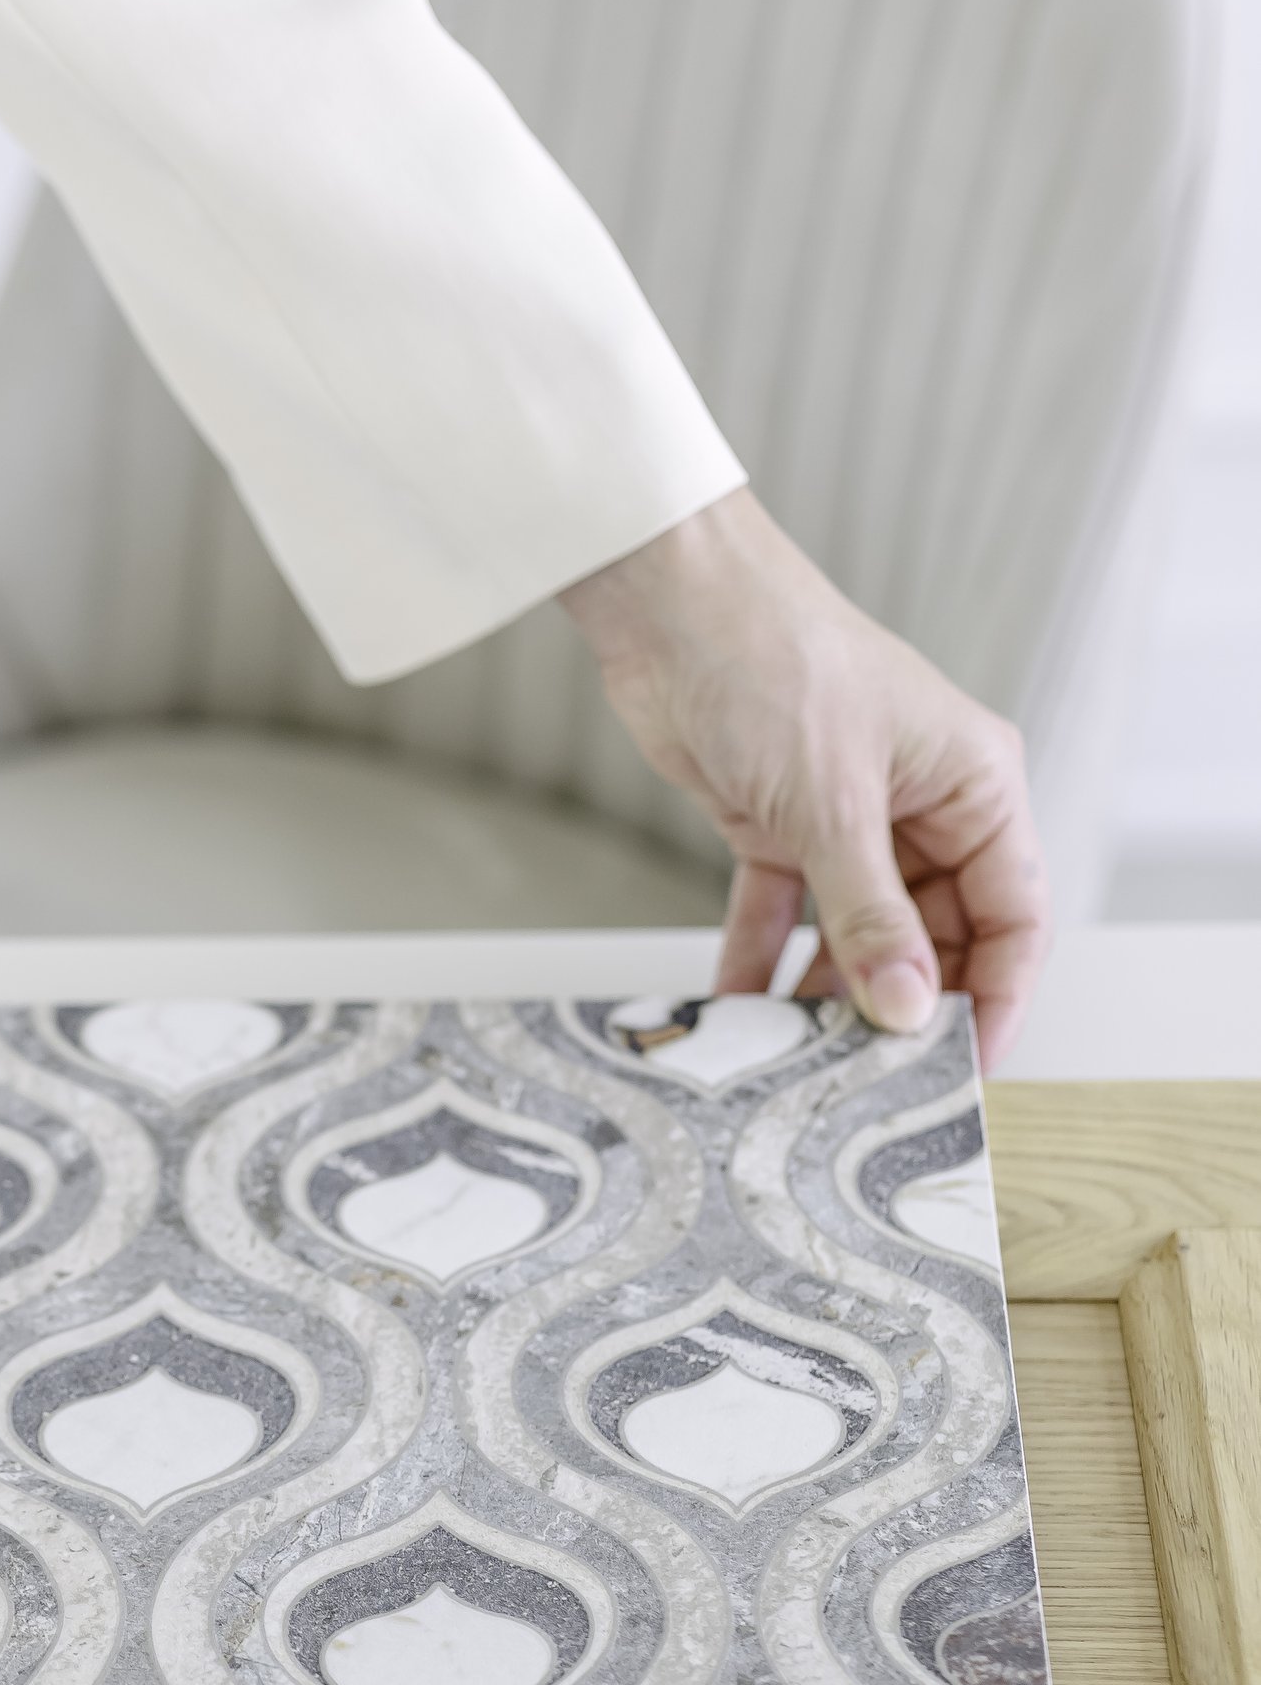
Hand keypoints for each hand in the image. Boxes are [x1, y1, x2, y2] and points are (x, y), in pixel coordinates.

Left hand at [561, 489, 1047, 1070]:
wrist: (671, 605)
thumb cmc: (775, 662)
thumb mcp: (832, 806)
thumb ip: (870, 917)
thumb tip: (906, 1010)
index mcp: (973, 786)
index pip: (1014, 913)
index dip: (998, 993)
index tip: (966, 1068)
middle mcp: (923, 807)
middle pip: (937, 935)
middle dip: (904, 1005)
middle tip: (871, 1079)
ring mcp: (850, 820)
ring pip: (858, 934)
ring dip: (828, 995)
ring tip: (800, 1058)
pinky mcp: (779, 826)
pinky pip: (784, 916)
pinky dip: (761, 964)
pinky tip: (737, 1014)